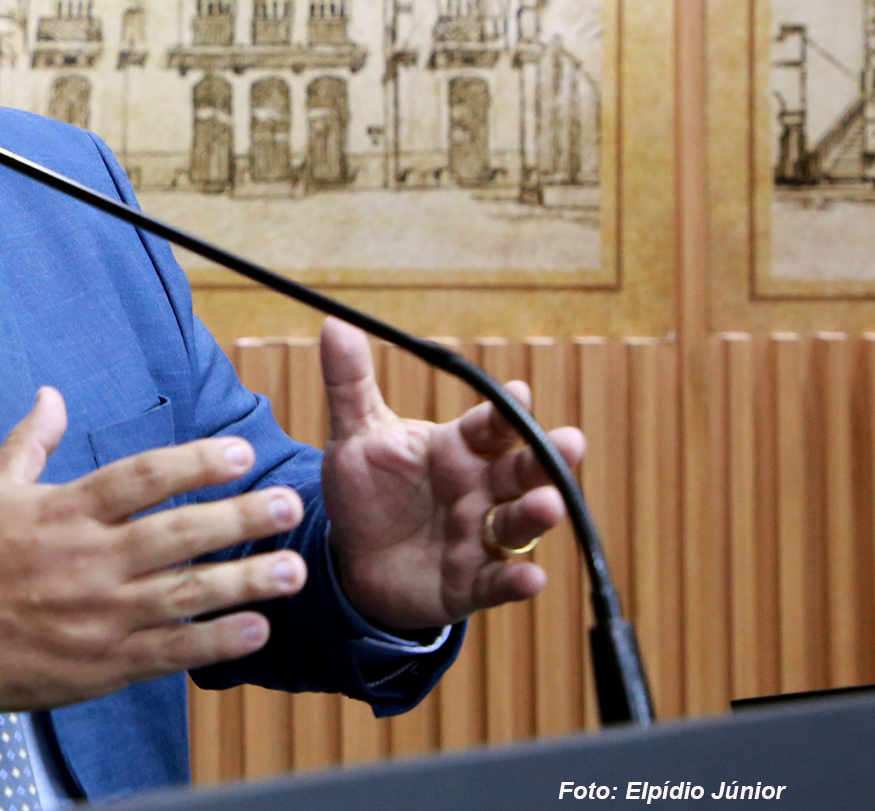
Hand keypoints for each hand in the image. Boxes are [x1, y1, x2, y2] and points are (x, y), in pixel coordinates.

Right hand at [0, 387, 308, 712]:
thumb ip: (31, 442)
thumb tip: (50, 395)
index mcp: (66, 512)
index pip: (142, 477)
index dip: (195, 462)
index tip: (240, 452)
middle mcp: (91, 560)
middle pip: (179, 533)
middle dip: (240, 518)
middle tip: (288, 505)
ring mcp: (101, 614)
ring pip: (186, 593)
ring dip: (245, 580)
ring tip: (292, 570)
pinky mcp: (104, 662)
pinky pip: (171, 650)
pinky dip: (215, 641)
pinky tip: (255, 629)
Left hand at [318, 318, 587, 632]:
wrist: (353, 558)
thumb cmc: (369, 491)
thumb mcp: (357, 437)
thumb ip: (350, 384)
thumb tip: (335, 322)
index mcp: (458, 449)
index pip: (489, 427)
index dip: (505, 412)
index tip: (520, 391)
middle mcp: (479, 490)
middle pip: (520, 471)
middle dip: (546, 458)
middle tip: (571, 441)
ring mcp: (479, 538)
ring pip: (516, 524)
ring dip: (536, 514)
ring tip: (549, 504)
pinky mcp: (470, 583)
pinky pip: (497, 583)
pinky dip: (515, 581)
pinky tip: (531, 579)